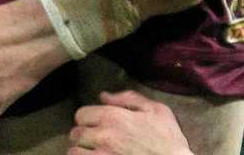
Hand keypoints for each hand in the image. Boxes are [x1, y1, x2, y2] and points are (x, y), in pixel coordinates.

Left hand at [68, 91, 191, 154]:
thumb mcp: (156, 110)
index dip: (88, 119)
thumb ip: (128, 98)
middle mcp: (103, 136)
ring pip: (74, 152)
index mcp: (113, 117)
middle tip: (94, 140)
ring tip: (92, 152)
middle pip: (75, 134)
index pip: (81, 114)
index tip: (95, 124)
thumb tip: (104, 95)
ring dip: (81, 151)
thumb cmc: (168, 138)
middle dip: (83, 136)